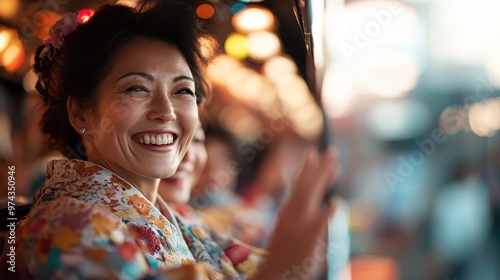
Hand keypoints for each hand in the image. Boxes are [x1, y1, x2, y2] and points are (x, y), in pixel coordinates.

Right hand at [255, 147, 337, 278]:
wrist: (275, 273)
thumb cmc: (285, 252)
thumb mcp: (290, 227)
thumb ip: (306, 212)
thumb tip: (329, 199)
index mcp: (289, 210)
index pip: (300, 184)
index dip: (308, 168)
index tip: (314, 152)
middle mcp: (293, 213)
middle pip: (308, 185)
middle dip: (320, 167)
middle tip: (331, 151)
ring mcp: (301, 224)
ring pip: (313, 196)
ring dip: (324, 178)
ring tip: (335, 164)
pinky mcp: (310, 238)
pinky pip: (321, 224)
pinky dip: (328, 213)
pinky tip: (336, 202)